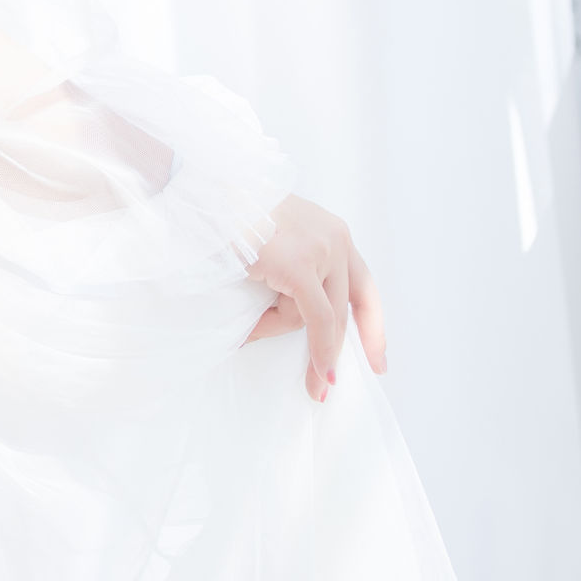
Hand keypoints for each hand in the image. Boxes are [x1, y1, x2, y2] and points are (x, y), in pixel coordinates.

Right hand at [242, 194, 385, 401]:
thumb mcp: (275, 242)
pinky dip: (319, 351)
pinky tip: (319, 376)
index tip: (377, 360)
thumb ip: (297, 269)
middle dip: (336, 351)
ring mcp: (322, 251)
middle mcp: (336, 238)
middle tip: (325, 387)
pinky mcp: (301, 267)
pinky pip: (315, 321)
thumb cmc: (226, 217)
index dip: (372, 325)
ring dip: (281, 332)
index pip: (364, 285)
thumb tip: (299, 321)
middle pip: (344, 309)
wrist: (203, 194)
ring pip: (320, 317)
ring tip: (248, 330)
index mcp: (331, 231)